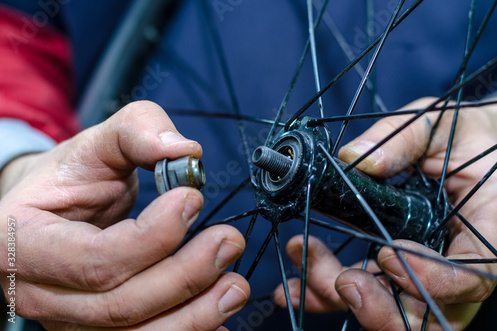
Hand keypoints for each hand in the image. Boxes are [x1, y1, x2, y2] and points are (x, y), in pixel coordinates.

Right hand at [0, 101, 249, 329]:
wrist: (49, 213)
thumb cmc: (69, 180)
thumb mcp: (94, 144)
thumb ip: (136, 132)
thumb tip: (186, 151)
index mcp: (23, 242)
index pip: (95, 259)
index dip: (153, 237)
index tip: (192, 199)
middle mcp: (40, 293)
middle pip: (121, 304)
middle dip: (185, 276)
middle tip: (229, 241)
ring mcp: (68, 320)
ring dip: (196, 315)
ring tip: (236, 284)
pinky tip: (217, 316)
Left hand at [274, 97, 496, 329]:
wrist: (470, 148)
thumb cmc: (463, 136)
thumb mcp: (440, 124)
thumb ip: (404, 139)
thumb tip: (355, 159)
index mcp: (485, 229)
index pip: (472, 275)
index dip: (431, 279)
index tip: (387, 255)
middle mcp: (458, 264)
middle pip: (427, 314)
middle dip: (380, 308)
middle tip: (344, 281)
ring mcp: (423, 273)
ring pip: (388, 312)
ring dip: (339, 297)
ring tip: (303, 255)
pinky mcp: (391, 272)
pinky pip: (362, 296)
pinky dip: (324, 295)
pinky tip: (292, 288)